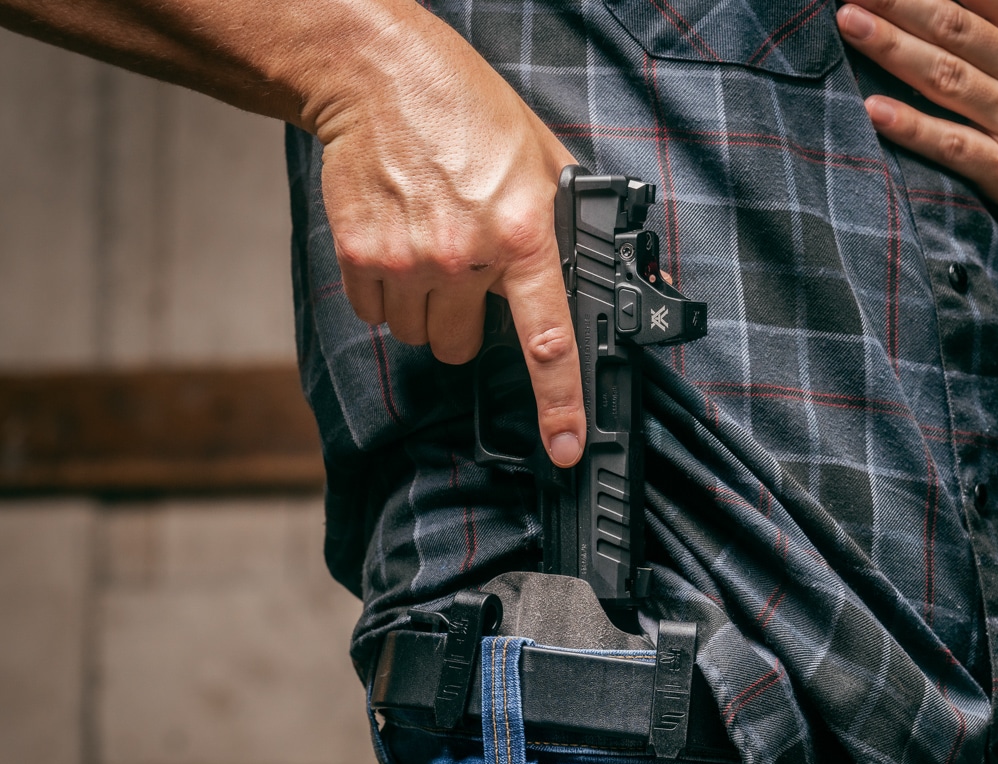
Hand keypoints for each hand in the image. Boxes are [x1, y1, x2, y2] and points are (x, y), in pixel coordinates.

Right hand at [308, 9, 583, 464]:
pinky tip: (398, 242)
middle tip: (468, 274)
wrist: (379, 78)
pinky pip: (374, 312)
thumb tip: (631, 271)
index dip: (559, 405)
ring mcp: (407, 260)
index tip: (566, 446)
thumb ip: (576, 222)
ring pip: (418, 334)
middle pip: (461, 349)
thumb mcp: (544, 160)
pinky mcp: (360, 255)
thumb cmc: (468, 113)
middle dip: (467, 325)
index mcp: (522, 236)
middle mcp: (464, 257)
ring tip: (430, 247)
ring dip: (426, 308)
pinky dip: (386, 291)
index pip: (548, 340)